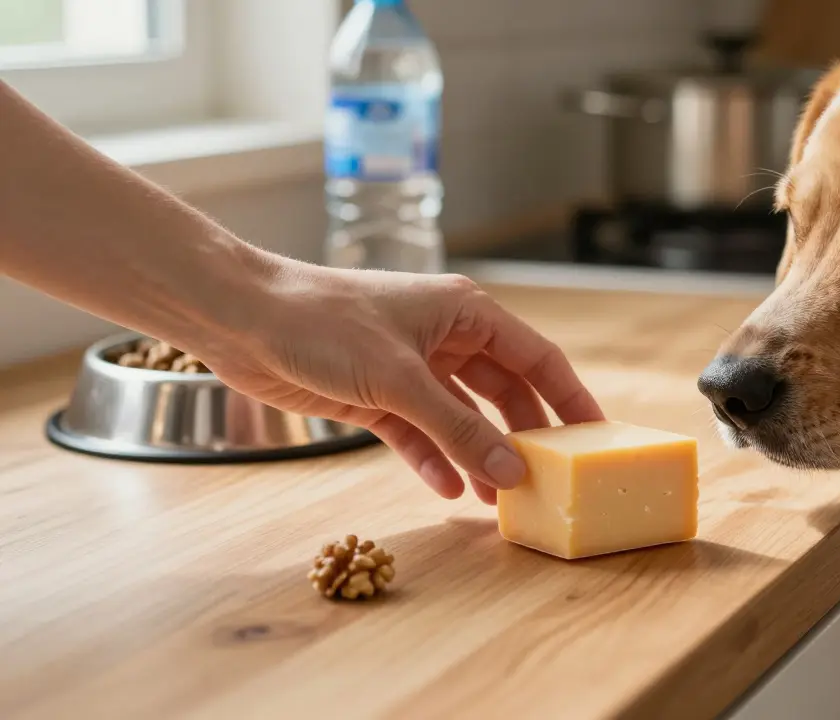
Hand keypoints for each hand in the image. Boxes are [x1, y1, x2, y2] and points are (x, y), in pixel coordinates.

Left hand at [193, 267, 604, 503]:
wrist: (241, 318)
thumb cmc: (323, 322)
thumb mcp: (399, 379)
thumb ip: (458, 428)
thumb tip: (511, 471)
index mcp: (465, 313)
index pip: (537, 358)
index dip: (570, 397)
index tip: (597, 437)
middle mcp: (445, 338)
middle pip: (504, 393)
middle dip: (523, 436)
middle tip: (547, 479)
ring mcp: (411, 369)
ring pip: (462, 418)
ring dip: (479, 455)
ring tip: (499, 499)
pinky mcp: (377, 397)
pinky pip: (420, 435)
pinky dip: (434, 460)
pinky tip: (448, 490)